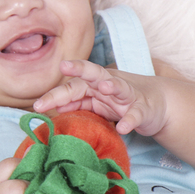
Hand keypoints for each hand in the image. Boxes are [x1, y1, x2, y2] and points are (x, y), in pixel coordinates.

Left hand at [34, 60, 168, 136]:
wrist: (157, 105)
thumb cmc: (121, 102)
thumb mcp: (96, 103)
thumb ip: (77, 102)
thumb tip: (54, 107)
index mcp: (95, 84)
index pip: (73, 86)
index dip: (55, 95)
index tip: (37, 106)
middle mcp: (110, 85)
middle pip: (93, 74)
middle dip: (80, 69)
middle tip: (64, 65)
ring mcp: (128, 96)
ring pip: (119, 87)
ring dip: (112, 86)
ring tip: (103, 87)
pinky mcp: (144, 109)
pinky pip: (136, 114)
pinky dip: (130, 120)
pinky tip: (124, 127)